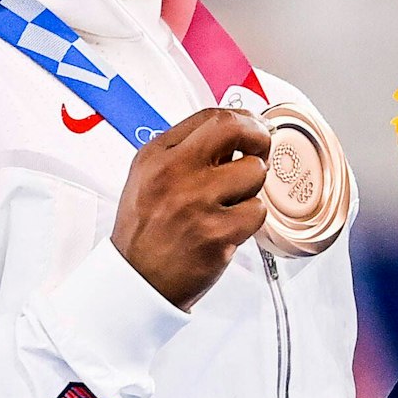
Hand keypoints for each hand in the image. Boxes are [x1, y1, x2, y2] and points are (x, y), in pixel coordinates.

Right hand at [111, 108, 270, 309]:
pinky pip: (257, 210)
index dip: (242, 118)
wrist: (138, 281)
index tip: (253, 126)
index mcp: (157, 156)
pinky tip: (228, 227)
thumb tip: (235, 132)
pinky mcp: (217, 233)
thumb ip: (186, 151)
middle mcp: (174, 173)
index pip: (211, 116)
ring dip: (252, 187)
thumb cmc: (146, 231)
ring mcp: (196, 203)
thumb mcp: (149, 178)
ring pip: (255, 171)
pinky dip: (249, 220)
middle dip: (258, 136)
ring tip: (231, 203)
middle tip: (260, 149)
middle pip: (234, 129)